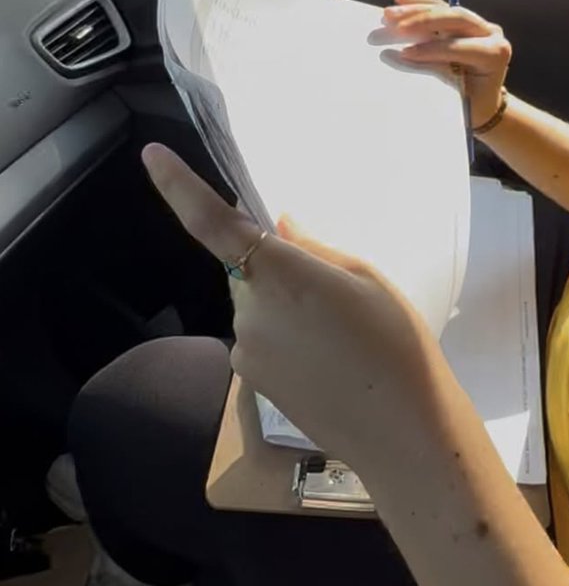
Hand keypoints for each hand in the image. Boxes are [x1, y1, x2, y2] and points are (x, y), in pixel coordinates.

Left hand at [141, 143, 442, 471]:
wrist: (401, 430)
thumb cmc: (396, 344)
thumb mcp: (368, 279)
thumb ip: (314, 249)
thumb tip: (280, 228)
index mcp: (282, 274)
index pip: (215, 224)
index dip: (179, 189)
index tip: (150, 155)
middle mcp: (251, 310)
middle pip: (247, 268)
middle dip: (277, 269)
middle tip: (334, 293)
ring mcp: (246, 350)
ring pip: (256, 306)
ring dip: (282, 307)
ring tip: (339, 336)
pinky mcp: (250, 381)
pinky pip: (259, 340)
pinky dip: (284, 339)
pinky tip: (326, 362)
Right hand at [381, 0, 510, 127]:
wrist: (483, 102)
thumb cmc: (471, 104)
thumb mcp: (458, 96)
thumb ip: (435, 74)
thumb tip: (402, 58)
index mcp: (495, 54)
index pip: (461, 46)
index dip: (432, 49)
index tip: (406, 53)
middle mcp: (490, 34)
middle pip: (457, 18)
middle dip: (423, 22)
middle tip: (395, 28)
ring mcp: (477, 24)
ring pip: (445, 9)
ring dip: (415, 10)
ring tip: (389, 14)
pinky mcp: (463, 20)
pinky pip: (440, 6)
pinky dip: (419, 3)